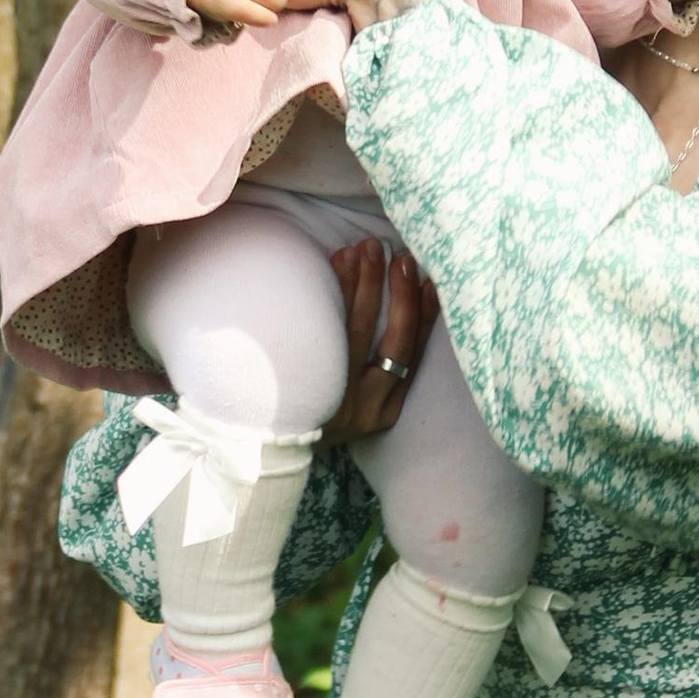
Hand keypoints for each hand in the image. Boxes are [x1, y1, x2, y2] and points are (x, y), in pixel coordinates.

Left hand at [321, 238, 438, 439]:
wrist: (267, 447)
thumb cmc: (319, 413)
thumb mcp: (358, 406)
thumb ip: (378, 368)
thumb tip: (396, 301)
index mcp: (386, 409)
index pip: (414, 355)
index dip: (426, 316)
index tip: (431, 279)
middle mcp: (367, 404)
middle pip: (394, 341)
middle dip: (401, 295)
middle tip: (402, 258)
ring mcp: (336, 395)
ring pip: (358, 331)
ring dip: (366, 284)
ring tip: (367, 249)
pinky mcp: (307, 384)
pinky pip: (324, 330)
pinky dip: (334, 292)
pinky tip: (337, 264)